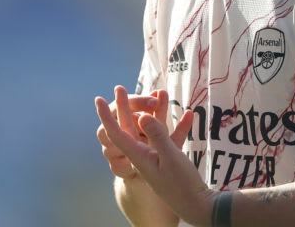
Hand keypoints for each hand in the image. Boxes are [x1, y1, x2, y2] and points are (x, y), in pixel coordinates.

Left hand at [96, 91, 214, 225]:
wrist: (197, 206)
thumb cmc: (182, 184)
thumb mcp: (170, 158)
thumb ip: (157, 136)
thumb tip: (142, 116)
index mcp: (138, 156)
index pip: (116, 133)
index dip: (106, 116)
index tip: (97, 99)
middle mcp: (143, 155)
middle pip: (130, 127)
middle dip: (126, 106)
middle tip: (119, 88)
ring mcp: (155, 157)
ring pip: (151, 129)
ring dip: (157, 111)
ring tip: (160, 93)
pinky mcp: (167, 159)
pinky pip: (168, 137)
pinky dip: (177, 127)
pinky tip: (190, 115)